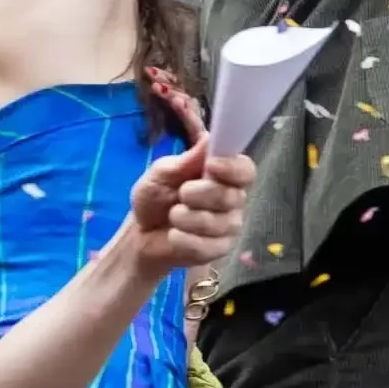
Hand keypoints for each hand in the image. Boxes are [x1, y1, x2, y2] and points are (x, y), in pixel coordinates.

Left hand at [125, 136, 255, 283]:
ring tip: (172, 217)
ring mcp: (229, 227)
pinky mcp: (220, 249)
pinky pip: (206, 246)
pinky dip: (182, 239)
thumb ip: (186, 160)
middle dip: (198, 195)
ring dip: (184, 218)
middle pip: (230, 197)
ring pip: (216, 223)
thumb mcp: (161, 173)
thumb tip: (207, 138)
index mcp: (224, 176)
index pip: (246, 170)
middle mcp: (233, 200)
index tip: (210, 166)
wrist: (142, 233)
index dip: (233, 168)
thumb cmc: (156, 198)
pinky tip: (174, 235)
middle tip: (180, 194)